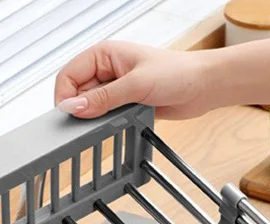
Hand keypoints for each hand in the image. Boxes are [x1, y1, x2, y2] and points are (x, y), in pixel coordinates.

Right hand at [54, 41, 211, 119]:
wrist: (203, 87)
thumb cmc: (177, 73)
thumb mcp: (135, 85)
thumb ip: (103, 98)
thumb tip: (74, 108)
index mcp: (104, 54)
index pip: (68, 75)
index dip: (65, 97)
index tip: (71, 116)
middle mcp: (106, 70)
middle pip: (76, 93)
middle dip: (81, 110)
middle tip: (92, 121)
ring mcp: (115, 88)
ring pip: (90, 107)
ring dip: (95, 118)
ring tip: (113, 118)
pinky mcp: (124, 104)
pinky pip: (105, 116)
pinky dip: (107, 123)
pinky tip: (119, 123)